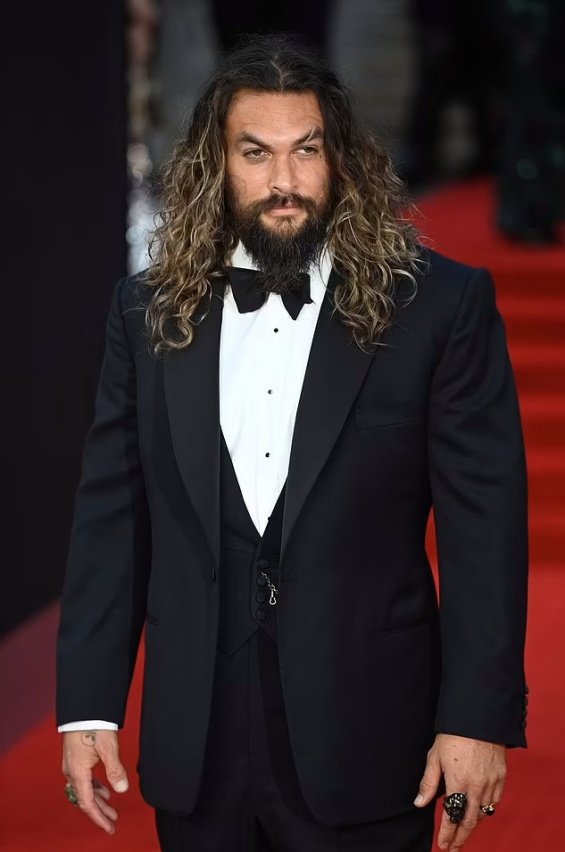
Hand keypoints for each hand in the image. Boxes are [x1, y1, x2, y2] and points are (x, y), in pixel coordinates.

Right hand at [62, 730, 128, 833]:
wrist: (84, 708)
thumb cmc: (94, 724)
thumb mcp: (108, 747)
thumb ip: (115, 769)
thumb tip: (122, 788)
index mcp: (78, 771)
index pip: (87, 802)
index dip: (99, 816)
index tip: (109, 826)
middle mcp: (72, 771)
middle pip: (85, 798)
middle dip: (99, 811)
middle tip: (112, 821)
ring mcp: (72, 765)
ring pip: (84, 790)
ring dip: (97, 800)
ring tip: (110, 806)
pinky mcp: (75, 758)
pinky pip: (83, 780)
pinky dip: (93, 788)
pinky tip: (103, 789)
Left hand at [414, 733, 505, 850]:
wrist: (479, 718)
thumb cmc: (453, 735)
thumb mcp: (435, 757)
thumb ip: (428, 783)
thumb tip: (419, 803)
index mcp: (458, 783)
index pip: (452, 817)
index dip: (447, 833)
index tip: (443, 844)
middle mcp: (477, 787)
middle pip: (469, 821)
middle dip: (460, 837)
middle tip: (453, 848)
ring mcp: (491, 783)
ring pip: (482, 813)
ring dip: (472, 825)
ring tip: (462, 832)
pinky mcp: (501, 777)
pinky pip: (494, 801)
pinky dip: (486, 810)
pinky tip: (479, 813)